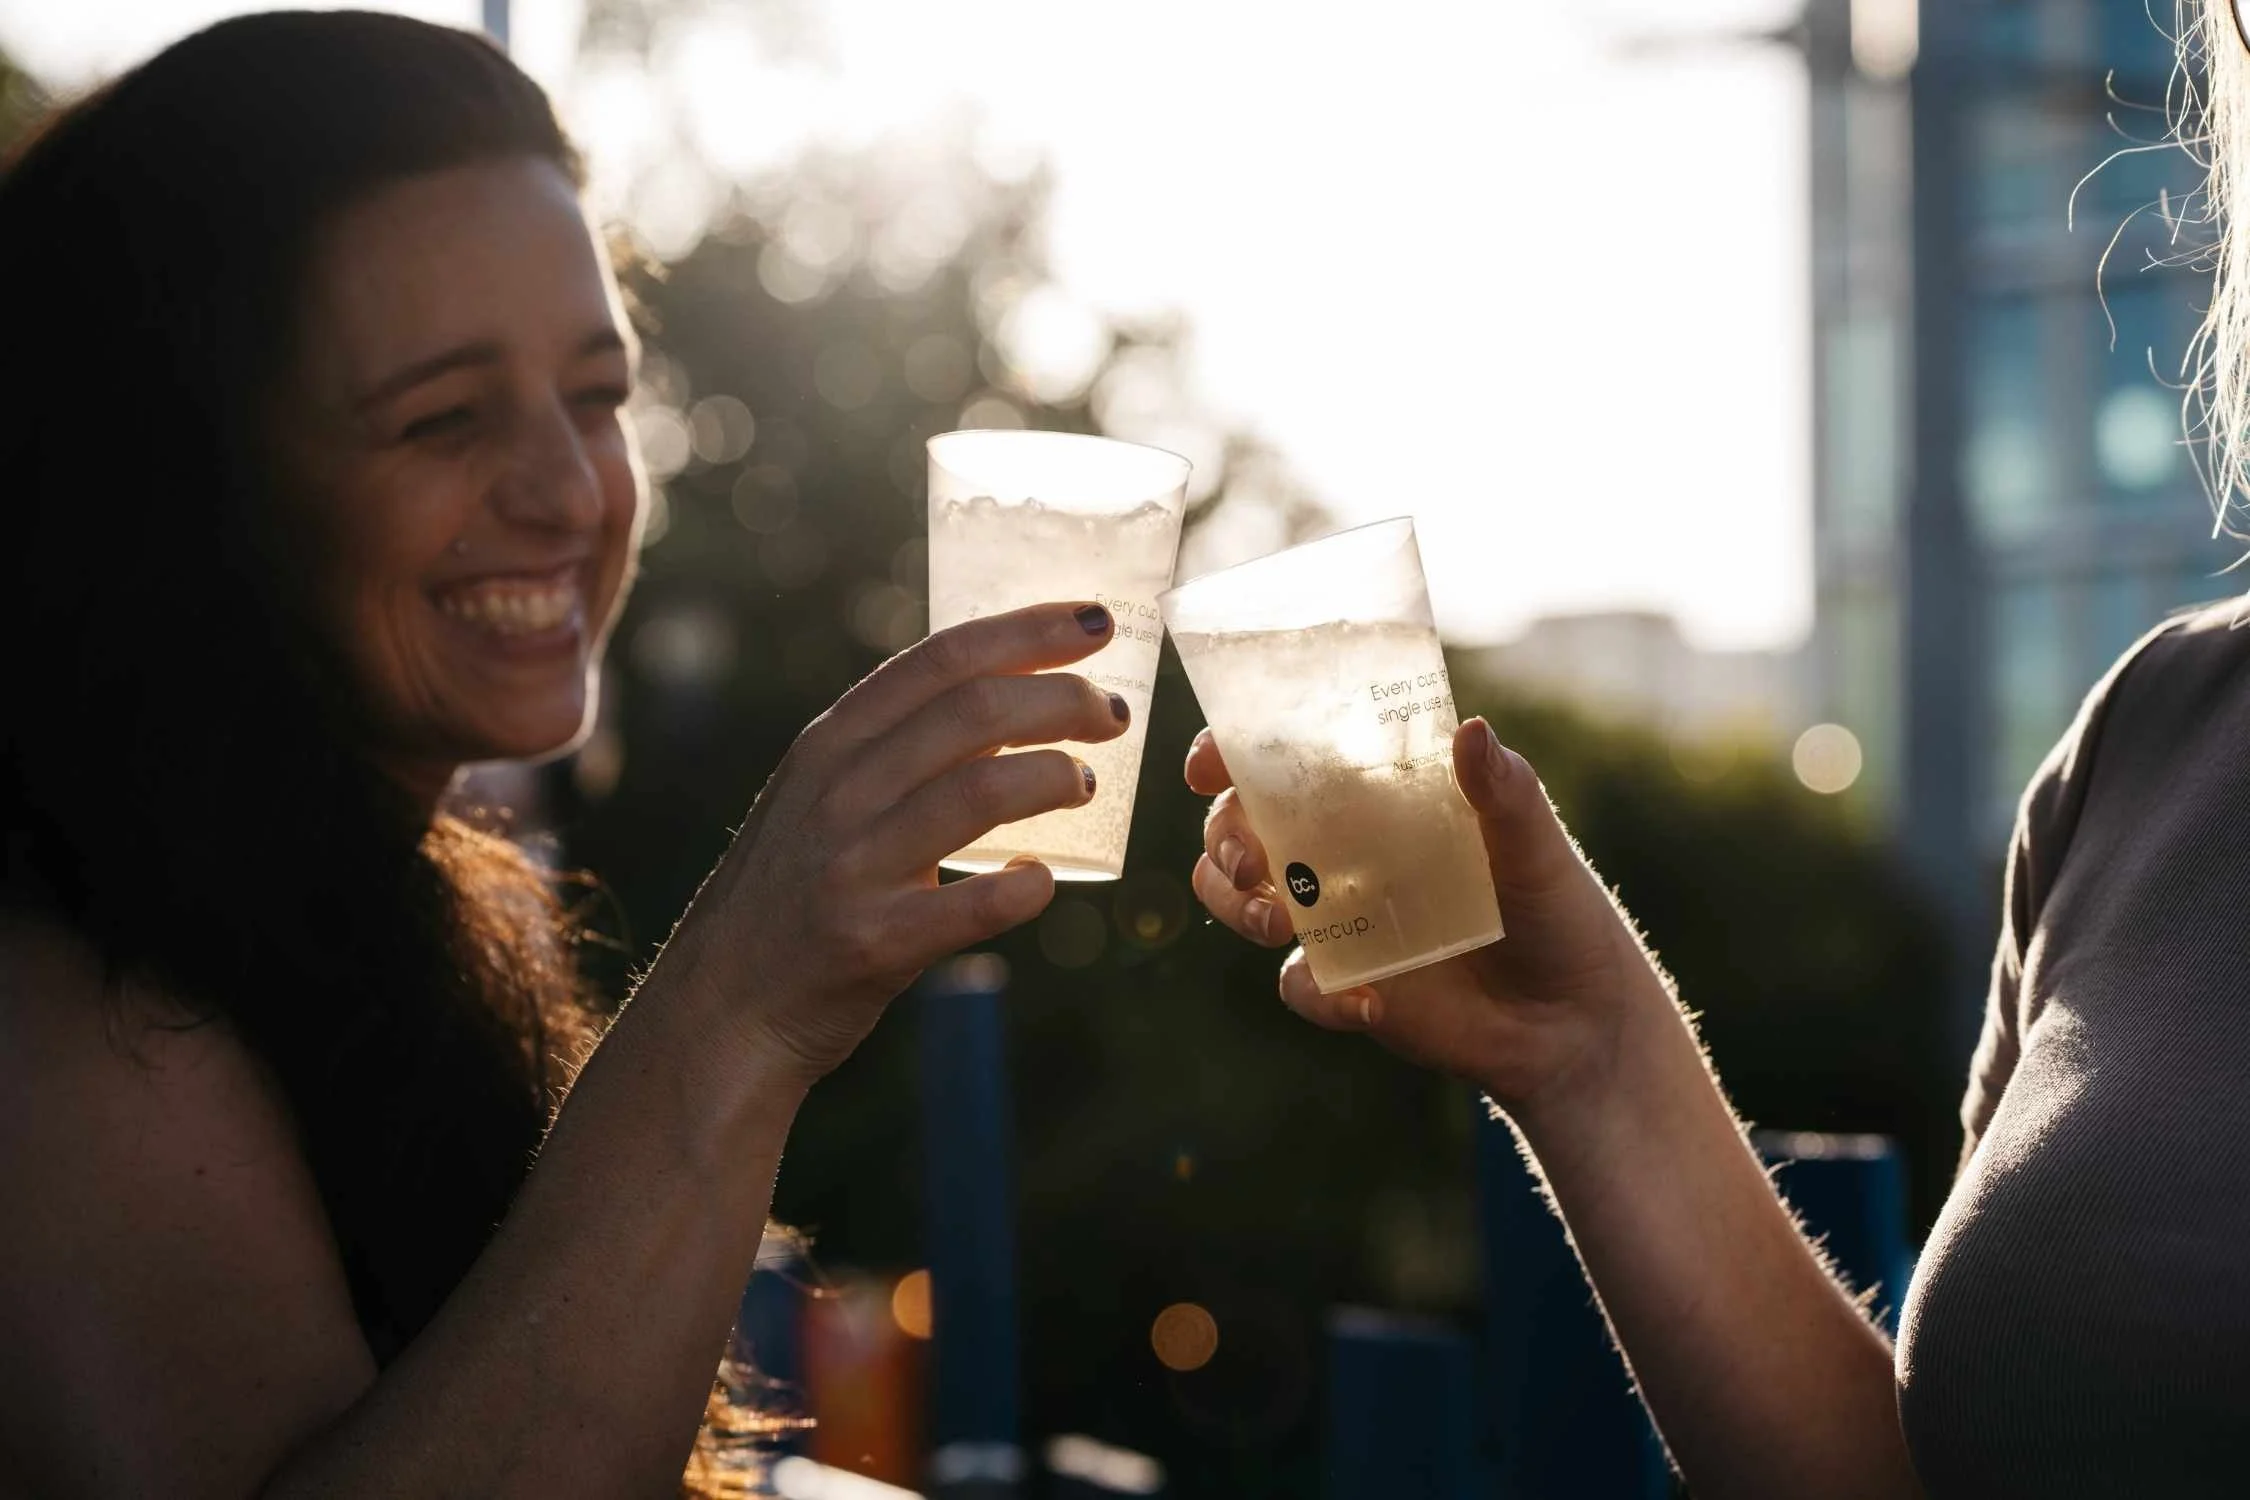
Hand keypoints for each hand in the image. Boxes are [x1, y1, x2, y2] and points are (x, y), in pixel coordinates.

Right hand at [659, 601, 1129, 1088]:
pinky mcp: (872, 941)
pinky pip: (972, 905)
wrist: (724, 1004)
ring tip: (1086, 786)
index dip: (1028, 631)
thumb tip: (1007, 700)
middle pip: (975, 712)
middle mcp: (839, 791)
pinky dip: (1023, 887)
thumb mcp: (819, 797)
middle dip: (1063, 699)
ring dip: (1055, 778)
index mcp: (831, 744)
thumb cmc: (793, 892)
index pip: (941, 659)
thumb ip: (890, 750)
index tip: (1095, 621)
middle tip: (1111, 715)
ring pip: (980, 792)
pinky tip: (1042, 881)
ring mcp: (853, 866)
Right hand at [1187, 717, 1673, 1118]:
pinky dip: (1318, 995)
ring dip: (1238, 909)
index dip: (1230, 753)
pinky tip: (1370, 1004)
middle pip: (1239, 828)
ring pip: (1242, 901)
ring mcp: (1337, 918)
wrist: (1576, 1023)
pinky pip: (1298, 985)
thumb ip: (1503, 791)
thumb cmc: (1559, 912)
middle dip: (1223, 839)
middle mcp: (1342, 848)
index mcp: (1375, 795)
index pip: (1285, 757)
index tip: (1210, 764)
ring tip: (1279, 925)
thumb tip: (1470, 729)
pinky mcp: (1345, 983)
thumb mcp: (1537, 844)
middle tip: (1251, 863)